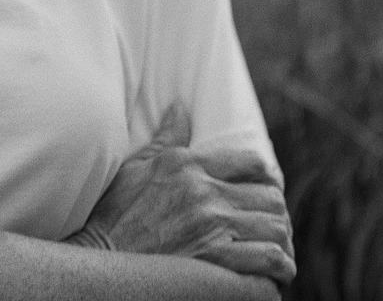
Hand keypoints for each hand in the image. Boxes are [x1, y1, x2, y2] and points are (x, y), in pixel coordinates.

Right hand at [67, 102, 294, 287]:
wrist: (101, 261)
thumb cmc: (114, 214)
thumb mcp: (136, 167)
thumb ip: (167, 137)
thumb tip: (180, 106)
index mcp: (187, 165)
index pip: (251, 162)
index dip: (266, 177)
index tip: (264, 192)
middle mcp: (203, 193)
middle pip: (272, 197)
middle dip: (277, 213)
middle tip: (272, 227)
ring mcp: (211, 229)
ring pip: (277, 230)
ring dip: (281, 243)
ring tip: (276, 253)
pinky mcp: (216, 266)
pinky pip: (269, 264)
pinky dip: (277, 271)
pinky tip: (270, 276)